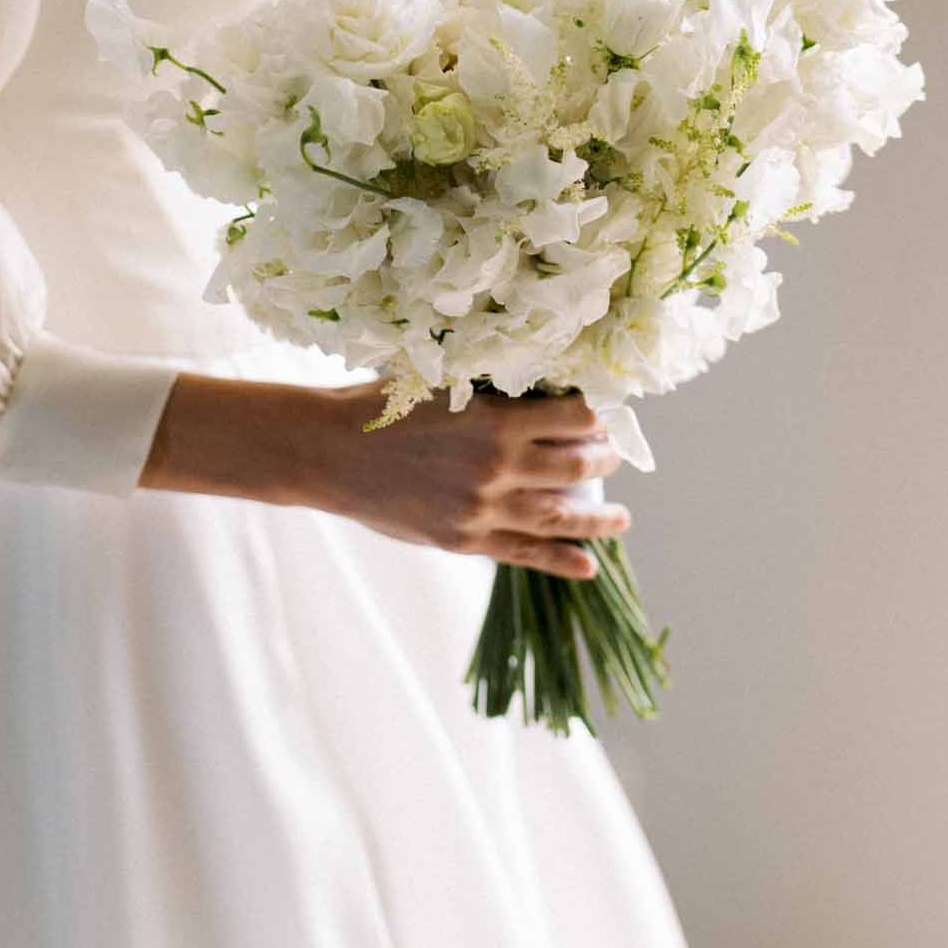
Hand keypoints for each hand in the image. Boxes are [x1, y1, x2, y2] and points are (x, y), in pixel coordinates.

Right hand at [140, 373, 628, 579]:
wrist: (326, 451)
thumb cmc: (378, 407)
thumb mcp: (438, 382)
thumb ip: (487, 391)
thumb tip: (533, 388)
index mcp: (496, 420)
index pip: (575, 418)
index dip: (598, 417)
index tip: (605, 416)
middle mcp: (498, 467)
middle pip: (577, 467)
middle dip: (603, 461)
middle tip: (612, 457)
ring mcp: (483, 509)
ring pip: (561, 517)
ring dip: (599, 518)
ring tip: (622, 519)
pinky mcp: (464, 539)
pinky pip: (525, 555)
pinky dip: (561, 561)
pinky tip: (587, 566)